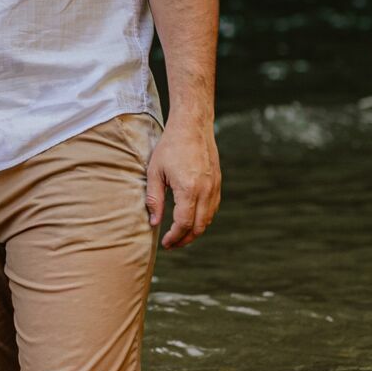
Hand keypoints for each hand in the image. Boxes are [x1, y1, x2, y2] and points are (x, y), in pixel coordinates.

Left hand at [145, 116, 220, 248]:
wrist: (192, 126)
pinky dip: (203, 218)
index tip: (165, 243)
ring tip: (180, 234)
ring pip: (208, 219)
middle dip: (185, 239)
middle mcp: (205, 191)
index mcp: (188, 190)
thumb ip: (154, 199)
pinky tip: (191, 219)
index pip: (184, 224)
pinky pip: (213, 208)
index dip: (174, 237)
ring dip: (195, 231)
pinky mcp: (217, 183)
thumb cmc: (170, 147)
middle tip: (171, 244)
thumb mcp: (154, 172)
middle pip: (199, 227)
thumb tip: (154, 223)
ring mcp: (214, 187)